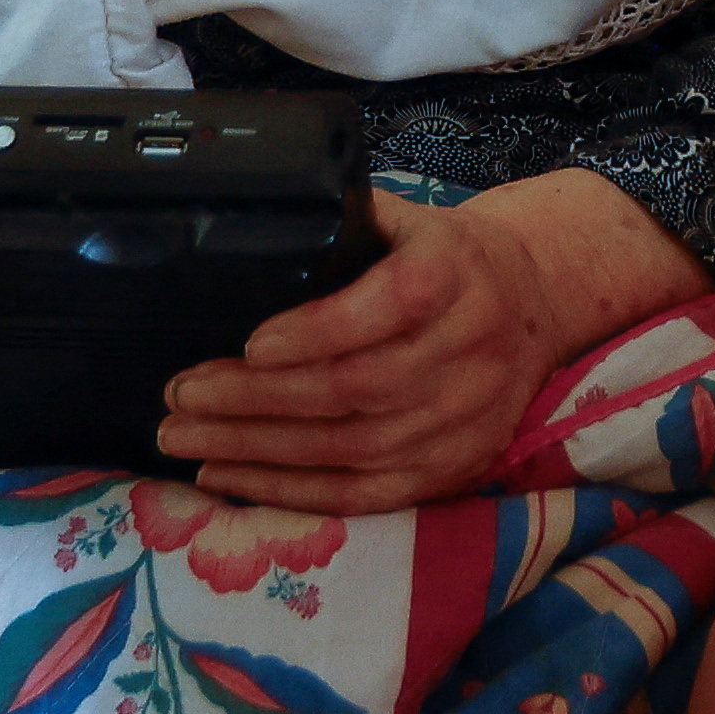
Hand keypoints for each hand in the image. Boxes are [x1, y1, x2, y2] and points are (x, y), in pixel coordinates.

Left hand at [157, 195, 567, 514]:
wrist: (532, 305)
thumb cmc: (446, 258)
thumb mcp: (409, 220)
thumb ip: (344, 224)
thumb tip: (252, 232)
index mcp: (456, 272)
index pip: (391, 305)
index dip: (319, 330)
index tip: (251, 343)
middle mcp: (469, 348)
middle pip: (357, 386)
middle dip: (257, 397)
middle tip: (182, 395)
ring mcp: (464, 417)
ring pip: (352, 447)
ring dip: (256, 449)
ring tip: (183, 438)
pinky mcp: (452, 467)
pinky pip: (364, 494)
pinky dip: (290, 491)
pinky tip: (228, 475)